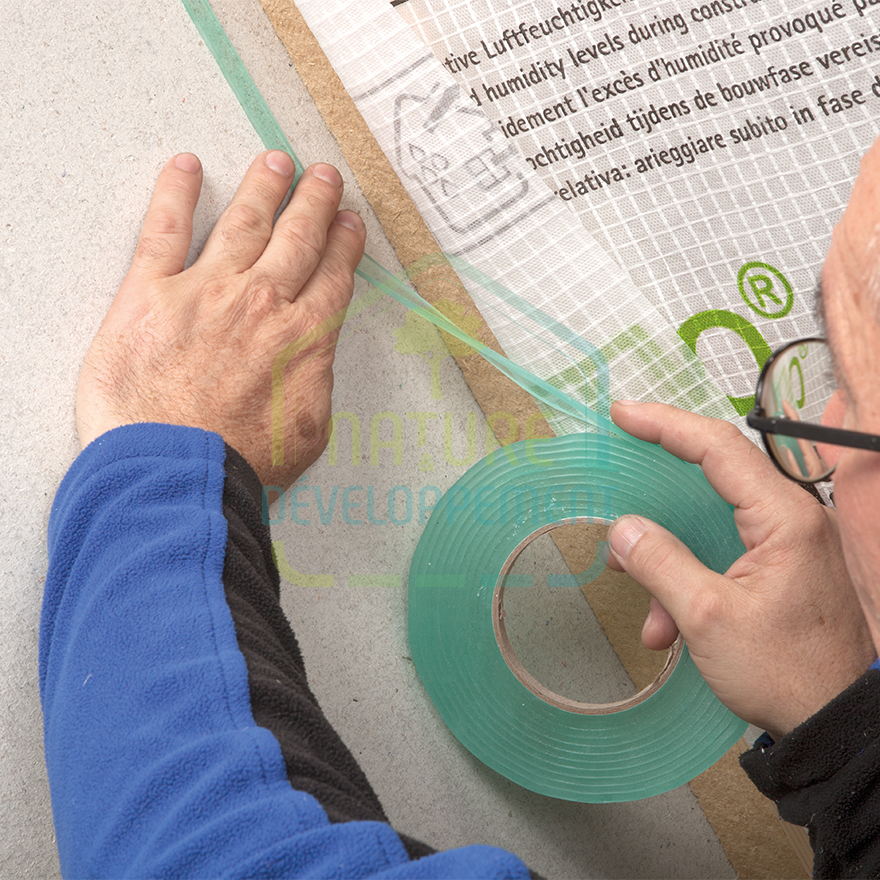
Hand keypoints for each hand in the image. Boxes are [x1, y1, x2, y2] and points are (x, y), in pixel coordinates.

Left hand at [77, 151, 365, 487]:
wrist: (178, 470)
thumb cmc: (240, 461)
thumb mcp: (308, 432)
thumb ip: (316, 384)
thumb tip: (315, 360)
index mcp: (303, 337)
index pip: (332, 276)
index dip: (343, 244)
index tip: (348, 223)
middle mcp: (262, 302)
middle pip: (297, 239)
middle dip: (314, 203)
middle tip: (324, 177)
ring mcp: (207, 291)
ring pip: (245, 223)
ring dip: (265, 187)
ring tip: (276, 162)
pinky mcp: (150, 293)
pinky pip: (165, 230)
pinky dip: (176, 193)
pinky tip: (186, 167)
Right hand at [606, 401, 874, 738]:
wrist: (836, 723)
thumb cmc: (789, 673)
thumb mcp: (710, 618)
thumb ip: (662, 564)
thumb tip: (624, 529)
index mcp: (784, 519)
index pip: (719, 448)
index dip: (666, 425)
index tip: (624, 415)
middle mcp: (792, 520)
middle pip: (714, 478)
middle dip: (661, 492)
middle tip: (622, 479)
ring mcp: (789, 545)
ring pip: (711, 525)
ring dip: (670, 561)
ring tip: (649, 609)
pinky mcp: (782, 569)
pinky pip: (723, 555)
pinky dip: (689, 583)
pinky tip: (669, 627)